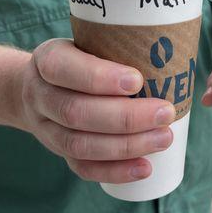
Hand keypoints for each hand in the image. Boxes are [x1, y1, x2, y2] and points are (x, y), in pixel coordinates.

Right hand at [15, 39, 175, 183]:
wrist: (38, 85)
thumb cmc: (79, 59)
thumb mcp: (87, 41)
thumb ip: (117, 46)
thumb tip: (173, 53)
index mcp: (47, 60)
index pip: (62, 68)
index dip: (98, 78)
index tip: (137, 80)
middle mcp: (40, 95)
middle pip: (76, 112)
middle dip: (126, 117)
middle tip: (165, 113)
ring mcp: (45, 128)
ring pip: (80, 144)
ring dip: (126, 146)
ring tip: (163, 138)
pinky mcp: (58, 151)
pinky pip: (82, 168)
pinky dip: (115, 171)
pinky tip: (144, 168)